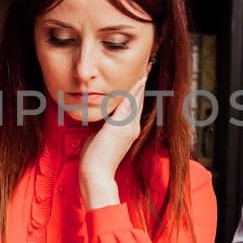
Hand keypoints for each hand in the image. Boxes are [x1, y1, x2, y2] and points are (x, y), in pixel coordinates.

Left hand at [79, 77, 146, 208]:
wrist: (96, 174)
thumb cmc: (95, 159)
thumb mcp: (101, 138)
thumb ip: (105, 127)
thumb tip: (101, 119)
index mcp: (128, 130)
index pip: (134, 106)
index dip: (137, 92)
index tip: (139, 78)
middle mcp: (131, 128)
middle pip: (139, 101)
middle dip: (142, 84)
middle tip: (146, 68)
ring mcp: (127, 128)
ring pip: (136, 101)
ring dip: (140, 85)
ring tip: (144, 70)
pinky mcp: (120, 128)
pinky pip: (128, 105)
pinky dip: (133, 92)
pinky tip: (137, 81)